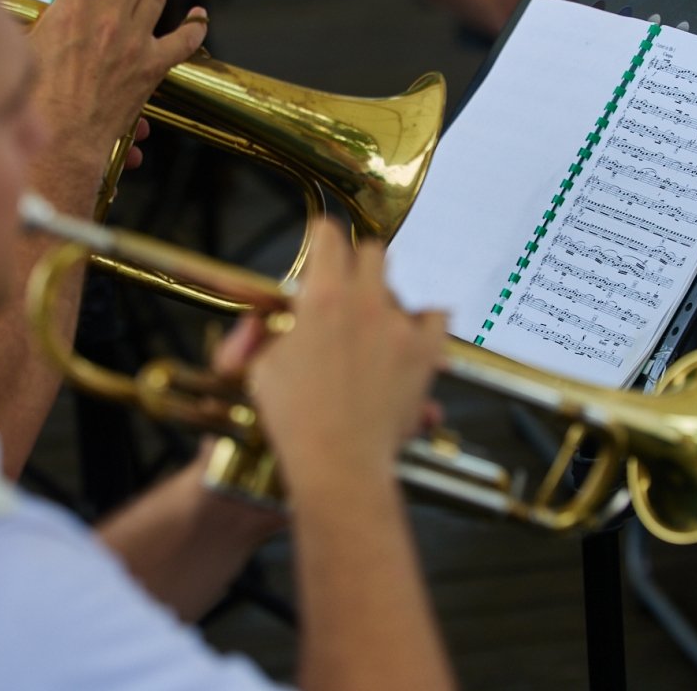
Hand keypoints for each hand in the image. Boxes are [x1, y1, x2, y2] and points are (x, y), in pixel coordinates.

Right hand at [27, 0, 206, 177]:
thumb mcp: (15, 47)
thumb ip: (10, 14)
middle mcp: (106, 20)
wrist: (62, 141)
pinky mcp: (152, 67)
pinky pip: (185, 40)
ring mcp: (133, 42)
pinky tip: (199, 16)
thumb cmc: (34, 102)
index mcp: (70, 9)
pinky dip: (196, 25)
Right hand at [243, 219, 446, 491]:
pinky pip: (436, 315)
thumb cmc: (296, 420)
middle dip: (357, 262)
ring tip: (370, 325)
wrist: (339, 460)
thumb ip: (261, 333)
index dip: (323, 236)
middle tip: (346, 285)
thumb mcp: (260, 368)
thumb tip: (263, 319)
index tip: (322, 243)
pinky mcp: (425, 352)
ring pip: (400, 286)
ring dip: (384, 297)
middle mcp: (365, 302)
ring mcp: (400, 326)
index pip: (329, 235)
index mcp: (322, 297)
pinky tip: (409, 334)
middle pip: (372, 250)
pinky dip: (424, 321)